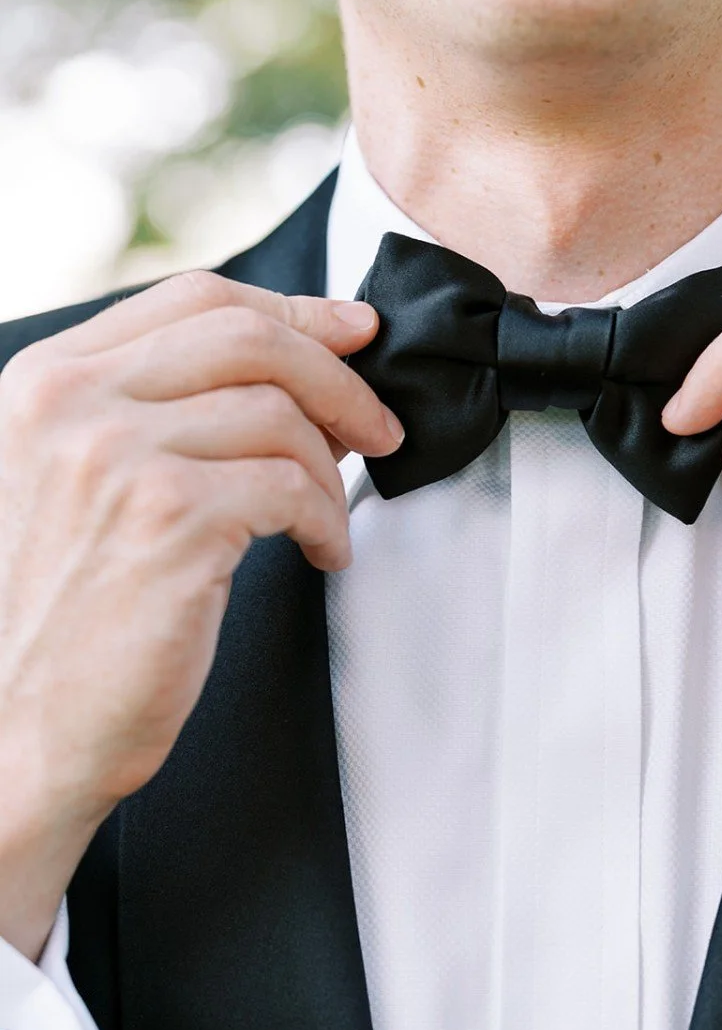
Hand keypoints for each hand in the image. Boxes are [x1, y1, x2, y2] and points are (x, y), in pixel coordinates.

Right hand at [0, 273, 402, 956]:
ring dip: (331, 469)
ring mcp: (116, 457)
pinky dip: (328, 520)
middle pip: (249, 337)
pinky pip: (292, 487)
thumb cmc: (60, 614)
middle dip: (336, 376)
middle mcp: (72, 402)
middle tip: (378, 425)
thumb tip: (297, 360)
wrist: (14, 731)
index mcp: (46, 379)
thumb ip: (153, 409)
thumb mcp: (76, 479)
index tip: (352, 332)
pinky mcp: (169, 521)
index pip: (195, 298)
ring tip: (330, 518)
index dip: (293, 309)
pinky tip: (321, 551)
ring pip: (279, 414)